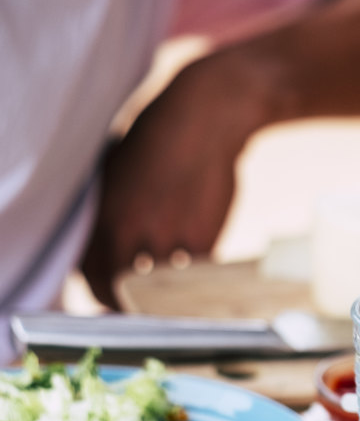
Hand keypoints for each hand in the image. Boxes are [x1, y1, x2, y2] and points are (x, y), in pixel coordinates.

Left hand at [80, 57, 264, 308]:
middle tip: (142, 302)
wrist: (205, 117)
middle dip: (132, 302)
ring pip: (163, 289)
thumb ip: (106, 211)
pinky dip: (197, 277)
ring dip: (168, 293)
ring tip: (175, 284)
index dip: (102, 292)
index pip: (93, 275)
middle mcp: (130, 229)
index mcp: (102, 213)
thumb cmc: (159, 137)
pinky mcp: (204, 238)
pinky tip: (199, 268)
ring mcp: (168, 236)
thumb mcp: (114, 171)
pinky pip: (196, 275)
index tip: (112, 296)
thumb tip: (104, 243)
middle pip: (125, 288)